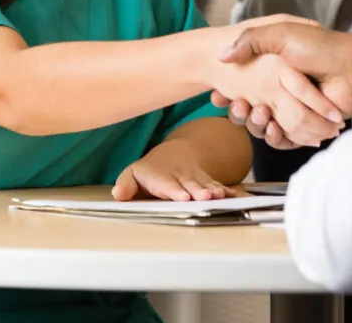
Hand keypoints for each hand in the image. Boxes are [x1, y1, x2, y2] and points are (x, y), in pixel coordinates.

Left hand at [112, 139, 236, 201]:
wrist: (175, 154)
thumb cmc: (150, 171)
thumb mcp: (134, 174)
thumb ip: (126, 185)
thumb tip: (118, 195)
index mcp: (161, 178)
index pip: (168, 185)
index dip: (176, 191)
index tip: (183, 197)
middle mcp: (181, 177)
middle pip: (190, 185)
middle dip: (198, 191)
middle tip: (205, 197)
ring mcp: (195, 179)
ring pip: (205, 185)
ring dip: (214, 190)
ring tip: (221, 196)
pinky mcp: (206, 182)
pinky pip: (216, 185)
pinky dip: (226, 190)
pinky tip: (233, 196)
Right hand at [212, 23, 351, 147]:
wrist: (351, 69)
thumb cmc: (320, 47)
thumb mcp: (281, 33)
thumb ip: (250, 41)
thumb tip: (222, 56)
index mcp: (274, 69)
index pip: (244, 85)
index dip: (230, 92)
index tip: (221, 94)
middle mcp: (282, 90)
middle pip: (251, 108)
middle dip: (240, 110)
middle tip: (238, 105)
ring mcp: (294, 109)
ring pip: (264, 125)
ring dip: (256, 123)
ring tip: (259, 114)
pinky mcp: (306, 127)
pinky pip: (284, 139)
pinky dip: (276, 137)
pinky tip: (272, 128)